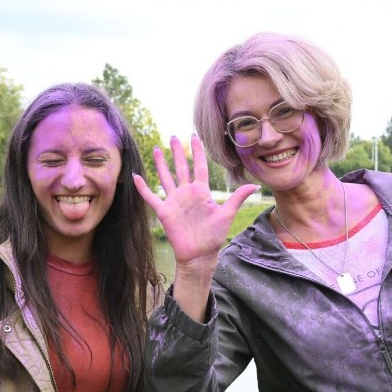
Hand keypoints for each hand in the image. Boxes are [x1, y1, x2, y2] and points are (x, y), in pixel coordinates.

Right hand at [133, 135, 258, 272]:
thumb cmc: (214, 236)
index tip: (194, 137)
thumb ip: (237, 198)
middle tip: (173, 137)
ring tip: (157, 149)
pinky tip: (136, 176)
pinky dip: (142, 188)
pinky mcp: (164, 211)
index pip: (199, 166)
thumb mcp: (227, 214)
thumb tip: (255, 185)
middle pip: (180, 167)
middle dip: (177, 152)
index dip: (197, 152)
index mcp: (201, 191)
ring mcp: (174, 201)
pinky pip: (150, 197)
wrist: (200, 254)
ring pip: (166, 177)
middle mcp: (187, 193)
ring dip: (160, 164)